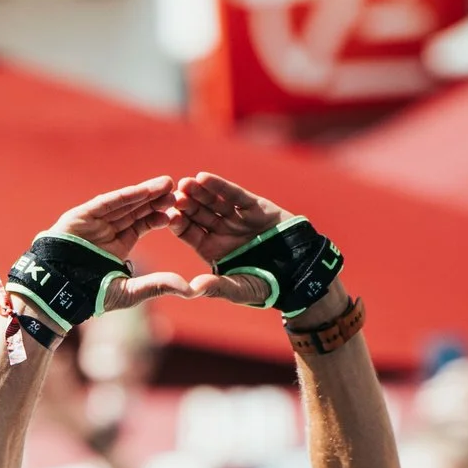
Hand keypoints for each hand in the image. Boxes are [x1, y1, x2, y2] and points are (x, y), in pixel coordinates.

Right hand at [23, 179, 193, 313]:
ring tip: (167, 184)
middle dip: (156, 201)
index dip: (160, 217)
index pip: (143, 225)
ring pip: (123, 204)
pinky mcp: (80, 216)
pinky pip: (106, 203)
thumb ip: (157, 286)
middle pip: (136, 210)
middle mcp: (107, 230)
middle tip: (178, 191)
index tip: (179, 212)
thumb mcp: (130, 291)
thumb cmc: (90, 296)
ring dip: (145, 194)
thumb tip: (189, 289)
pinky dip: (125, 196)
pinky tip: (143, 191)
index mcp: (118, 245)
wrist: (59, 293)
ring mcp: (93, 221)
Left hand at [164, 172, 345, 321]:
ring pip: (213, 201)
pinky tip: (204, 178)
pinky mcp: (253, 206)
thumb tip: (194, 289)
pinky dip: (220, 186)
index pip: (189, 233)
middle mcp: (221, 230)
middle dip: (186, 204)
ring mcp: (236, 217)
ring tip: (187, 183)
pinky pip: (234, 194)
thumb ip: (218, 287)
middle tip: (172, 195)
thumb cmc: (267, 284)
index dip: (179, 224)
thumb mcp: (240, 288)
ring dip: (199, 191)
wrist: (300, 270)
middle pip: (198, 213)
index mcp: (211, 249)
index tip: (168, 217)